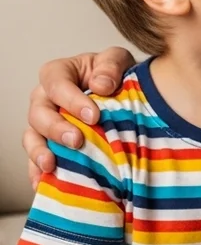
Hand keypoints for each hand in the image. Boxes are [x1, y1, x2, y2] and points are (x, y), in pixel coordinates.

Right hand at [24, 47, 135, 189]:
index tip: (93, 116)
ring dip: (39, 152)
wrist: (124, 95)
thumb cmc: (115, 74)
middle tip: (77, 141)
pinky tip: (44, 183)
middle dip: (56, 128)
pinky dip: (37, 172)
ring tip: (51, 165)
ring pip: (31, 137)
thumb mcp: (118, 60)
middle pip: (38, 113)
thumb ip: (111, 66)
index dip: (71, 99)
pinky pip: (35, 160)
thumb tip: (102, 85)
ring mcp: (44, 124)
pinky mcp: (48, 145)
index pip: (56, 83)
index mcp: (60, 73)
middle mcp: (45, 99)